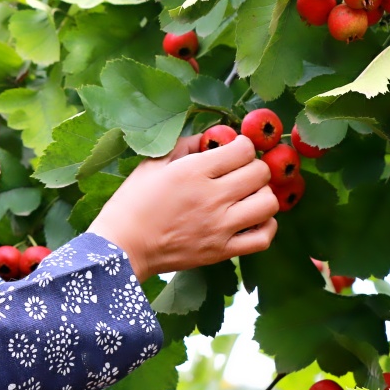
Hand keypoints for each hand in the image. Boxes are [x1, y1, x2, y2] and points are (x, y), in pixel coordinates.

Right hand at [89, 134, 278, 281]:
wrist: (121, 247)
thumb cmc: (132, 203)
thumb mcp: (153, 164)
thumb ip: (185, 145)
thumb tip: (210, 138)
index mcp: (193, 171)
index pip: (243, 149)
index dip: (242, 146)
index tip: (234, 151)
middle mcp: (212, 197)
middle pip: (260, 173)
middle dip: (255, 167)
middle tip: (242, 172)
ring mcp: (220, 227)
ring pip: (268, 203)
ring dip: (262, 195)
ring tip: (248, 196)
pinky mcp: (222, 252)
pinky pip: (263, 238)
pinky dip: (266, 226)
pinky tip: (253, 220)